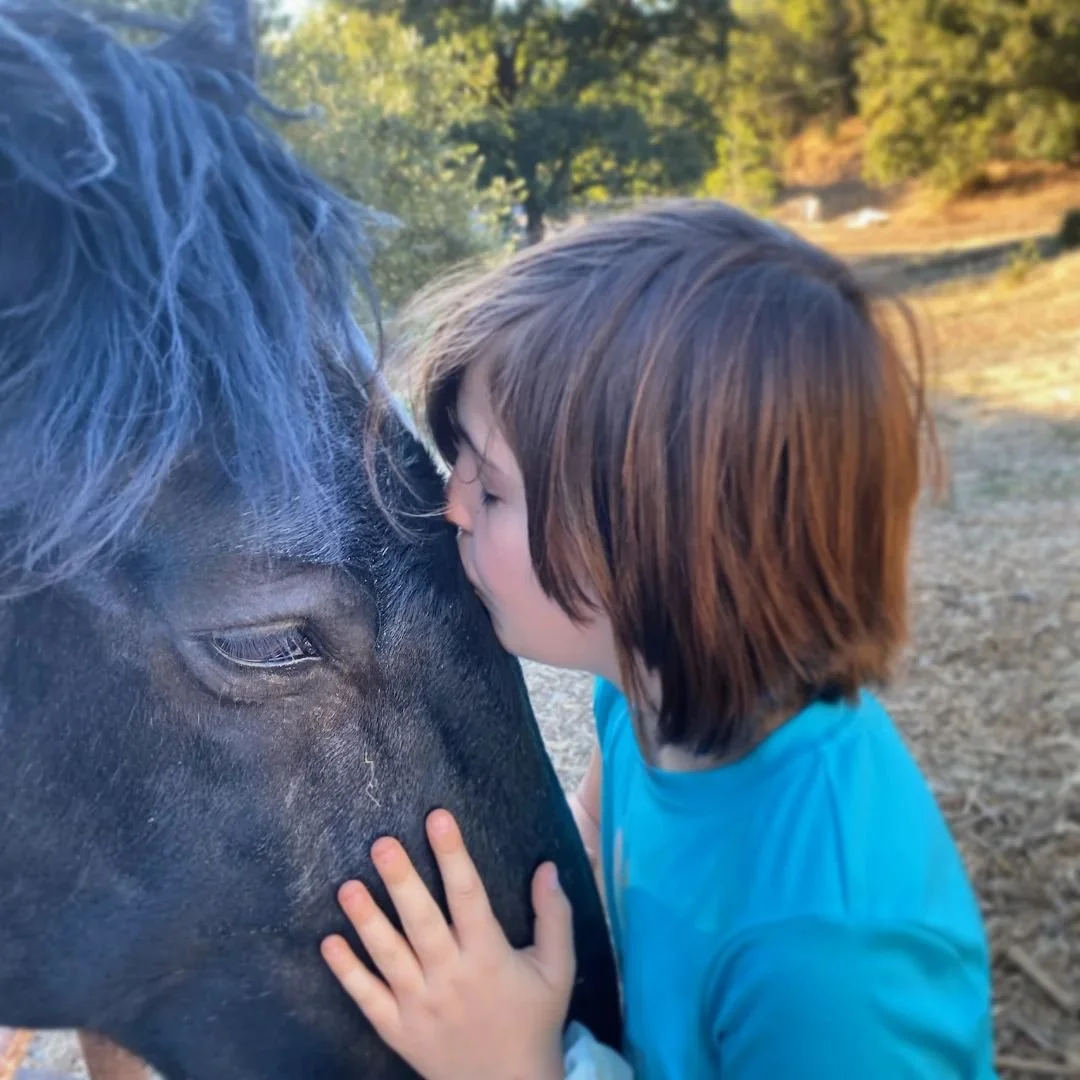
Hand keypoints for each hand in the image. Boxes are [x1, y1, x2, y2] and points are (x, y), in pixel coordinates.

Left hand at [321, 809, 574, 1079]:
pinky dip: (346, 971)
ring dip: (366, 919)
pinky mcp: (397, 1029)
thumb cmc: (534, 1021)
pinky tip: (328, 942)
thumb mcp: (558, 969)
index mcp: (489, 957)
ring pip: (388, 955)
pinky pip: (366, 997)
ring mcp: (420, 1006)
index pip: (468, 896)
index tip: (438, 818)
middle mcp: (451, 978)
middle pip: (421, 922)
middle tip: (381, 843)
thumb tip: (548, 867)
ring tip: (347, 886)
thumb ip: (555, 917)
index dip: (453, 855)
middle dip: (401, 880)